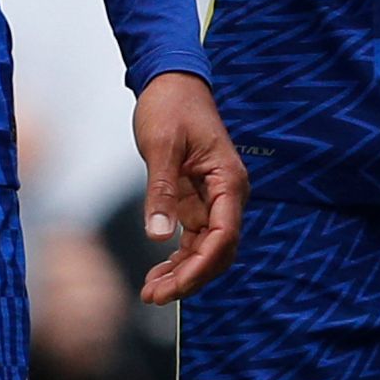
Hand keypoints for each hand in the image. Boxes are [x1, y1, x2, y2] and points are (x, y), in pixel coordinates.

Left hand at [131, 72, 249, 304]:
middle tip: (154, 297)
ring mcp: (213, 199)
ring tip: (151, 293)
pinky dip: (178, 259)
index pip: (224, 235)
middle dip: (189, 277)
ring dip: (182, 274)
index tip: (173, 286)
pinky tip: (157, 274)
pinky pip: (194, 240)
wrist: (171, 82)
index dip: (201, 266)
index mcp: (228, 180)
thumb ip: (162, 190)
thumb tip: (159, 235)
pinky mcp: (197, 200)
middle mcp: (227, 194)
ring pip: (206, 250)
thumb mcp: (161, 146)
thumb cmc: (171, 106)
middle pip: (218, 250)